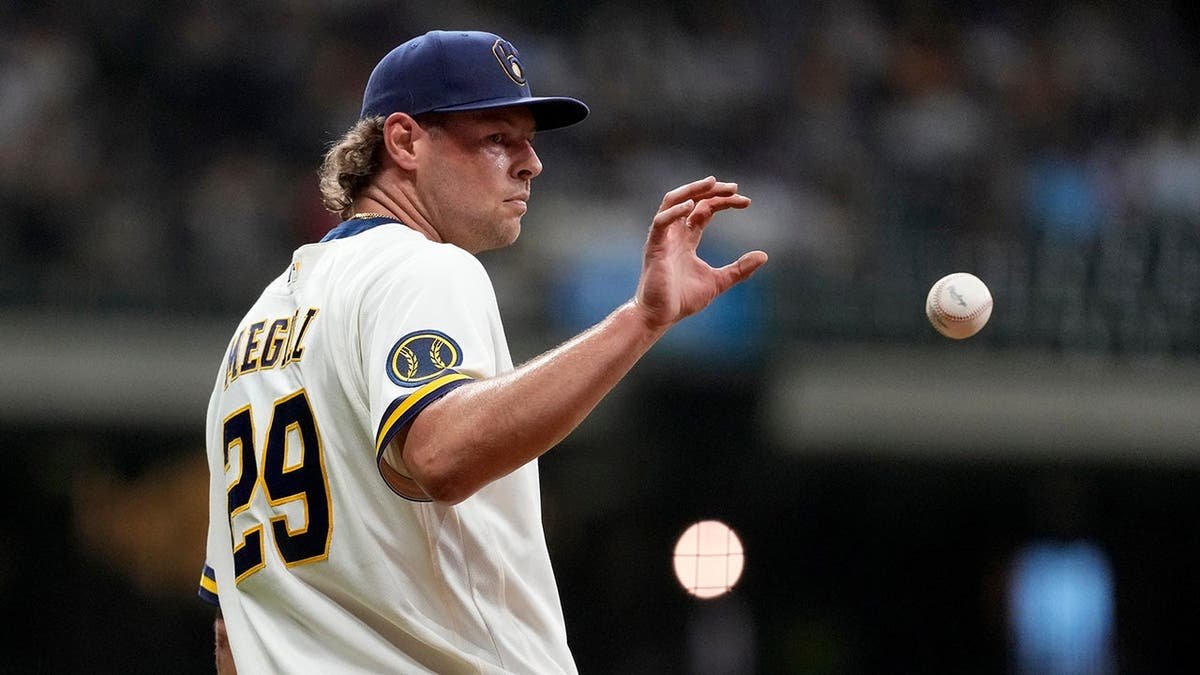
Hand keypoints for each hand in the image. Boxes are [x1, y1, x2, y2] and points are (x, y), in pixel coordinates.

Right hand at [633, 176, 767, 330]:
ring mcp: (663, 238)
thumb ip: (740, 269)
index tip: (745, 201)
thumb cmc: (683, 300)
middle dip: (711, 190)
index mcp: (687, 240)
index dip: (723, 202)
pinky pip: (661, 221)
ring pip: (672, 202)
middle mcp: (674, 234)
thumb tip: (764, 255)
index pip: (704, 210)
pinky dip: (674, 211)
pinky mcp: (654, 246)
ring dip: (691, 190)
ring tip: (711, 182)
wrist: (660, 316)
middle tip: (734, 187)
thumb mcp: (719, 281)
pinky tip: (691, 206)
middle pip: (691, 200)